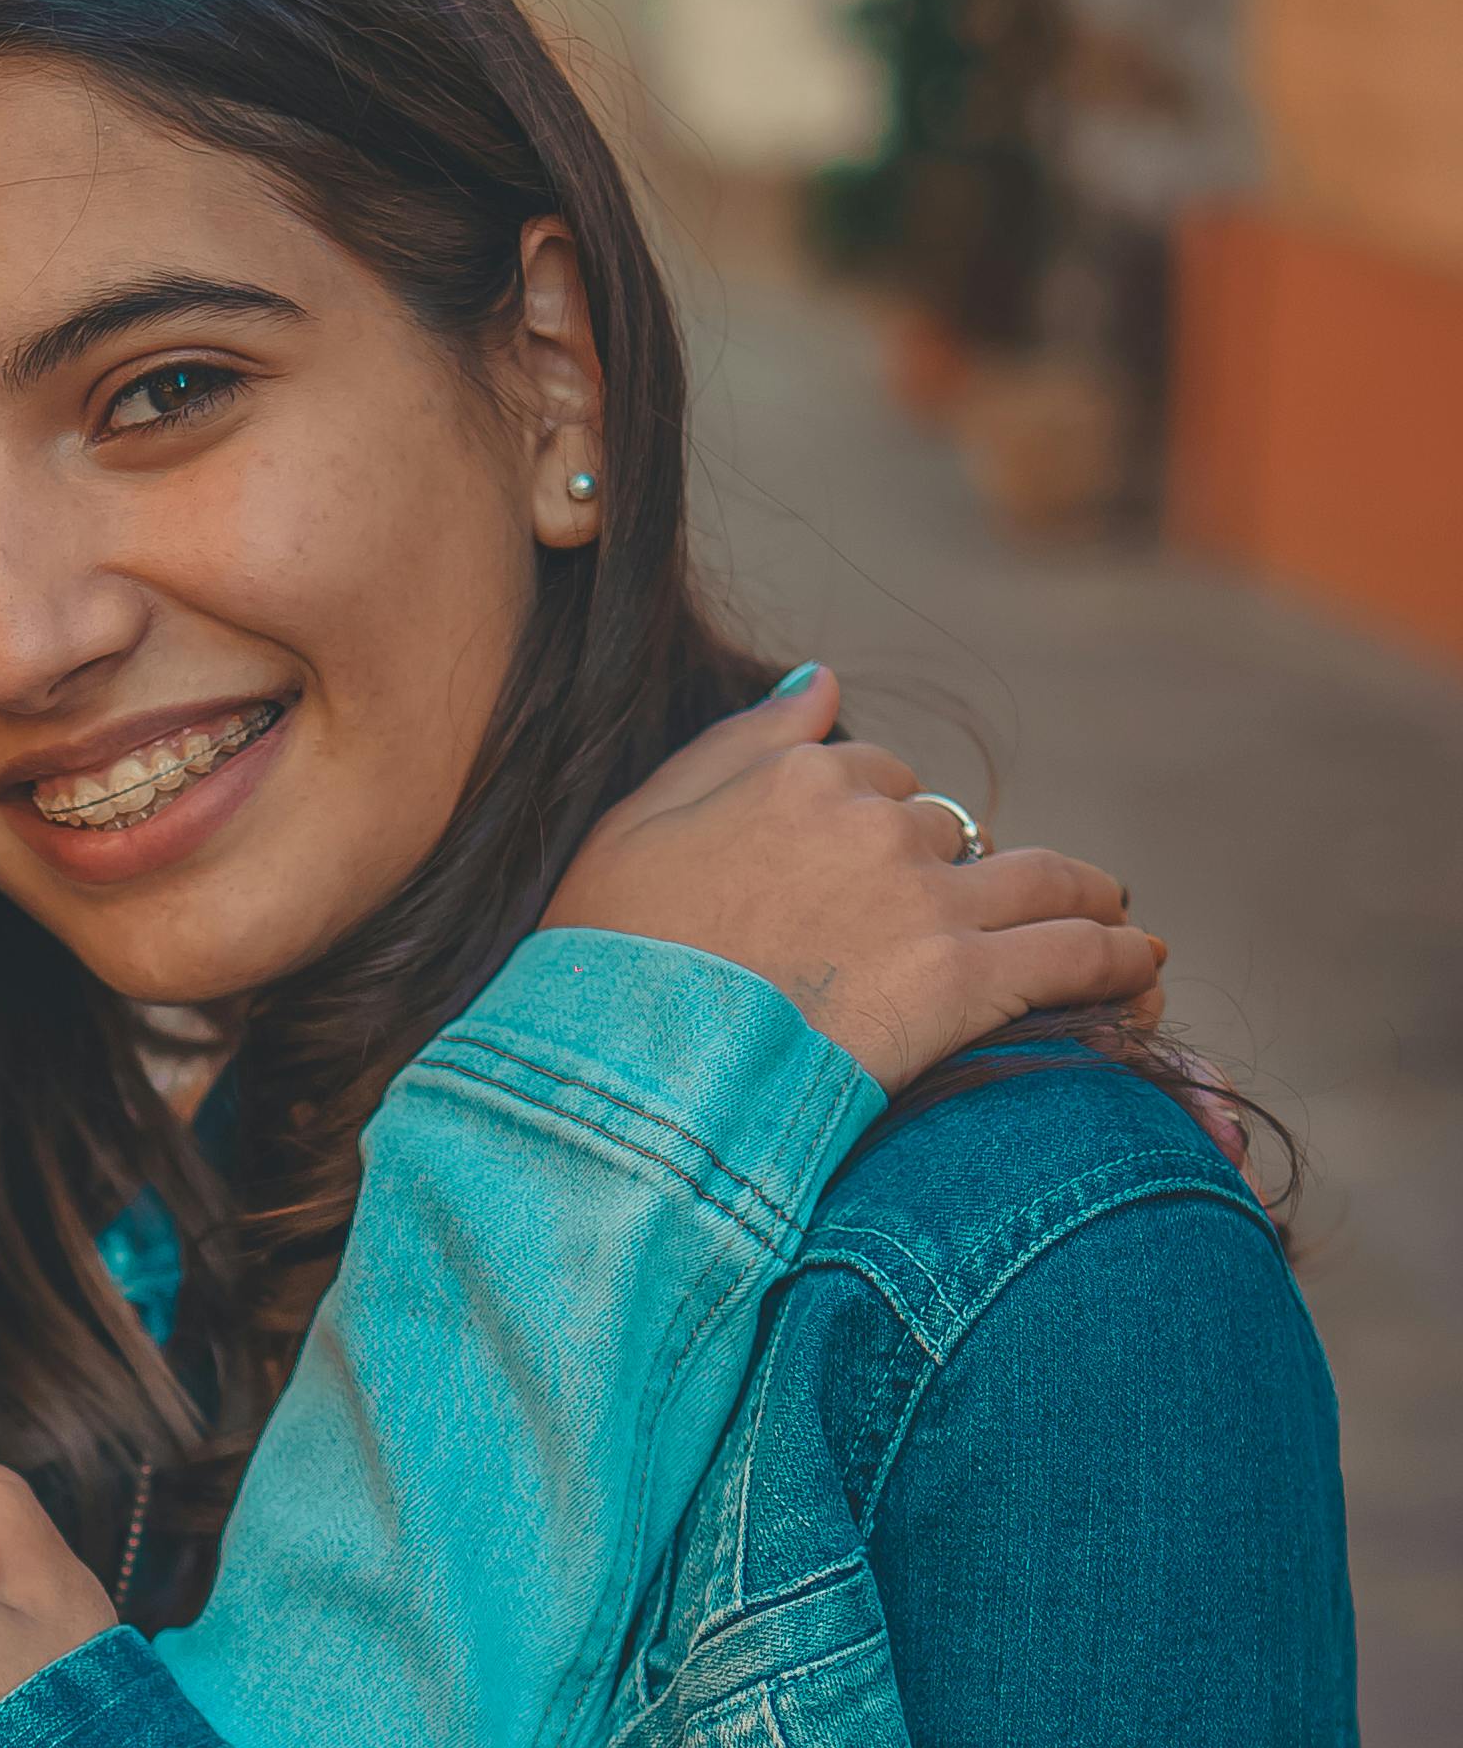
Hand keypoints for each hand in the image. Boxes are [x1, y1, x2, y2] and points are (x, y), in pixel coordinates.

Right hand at [547, 667, 1162, 1092]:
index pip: (871, 776)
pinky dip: (1115, 955)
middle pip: (948, 829)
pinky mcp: (960, 981)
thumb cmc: (603, 965)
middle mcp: (869, 821)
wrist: (625, 1070)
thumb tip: (823, 677)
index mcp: (792, 775)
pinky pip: (1069, 952)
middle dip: (964, 869)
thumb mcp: (633, 829)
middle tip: (984, 918)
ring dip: (1081, 893)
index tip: (878, 873)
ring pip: (1034, 877)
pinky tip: (1143, 964)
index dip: (878, 824)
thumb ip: (734, 746)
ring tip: (1113, 915)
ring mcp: (922, 900)